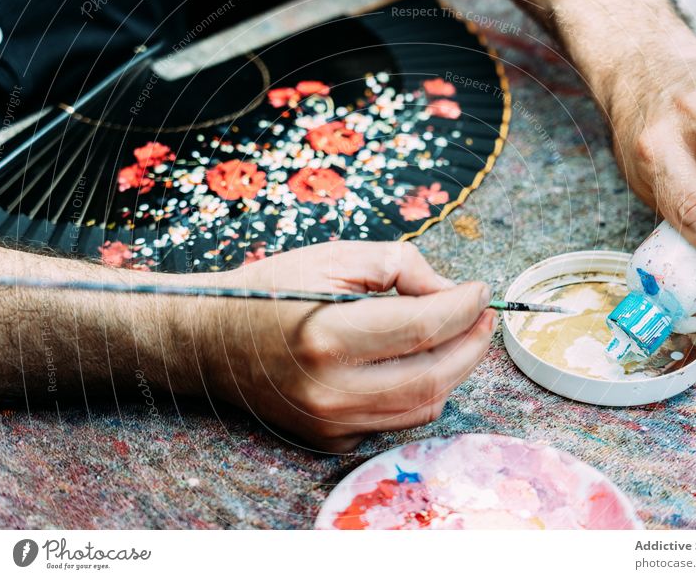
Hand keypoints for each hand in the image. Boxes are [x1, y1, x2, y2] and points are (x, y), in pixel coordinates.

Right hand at [183, 241, 495, 451]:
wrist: (212, 340)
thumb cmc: (272, 290)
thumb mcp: (336, 257)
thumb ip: (403, 266)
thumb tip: (454, 294)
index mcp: (328, 336)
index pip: (424, 327)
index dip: (464, 307)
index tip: (481, 291)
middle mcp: (332, 391)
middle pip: (435, 374)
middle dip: (472, 343)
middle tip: (483, 316)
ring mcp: (331, 423)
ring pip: (425, 406)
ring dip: (454, 370)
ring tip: (459, 336)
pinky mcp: (331, 439)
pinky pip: (397, 420)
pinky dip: (418, 391)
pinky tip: (414, 363)